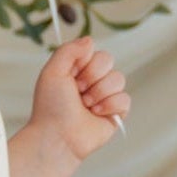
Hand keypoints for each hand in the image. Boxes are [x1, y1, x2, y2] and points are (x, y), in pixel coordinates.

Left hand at [33, 34, 128, 161]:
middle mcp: (91, 81)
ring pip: (119, 79)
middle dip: (92, 76)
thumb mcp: (52, 72)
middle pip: (108, 60)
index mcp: (76, 70)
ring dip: (99, 92)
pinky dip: (109, 106)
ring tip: (85, 106)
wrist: (58, 137)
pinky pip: (125, 98)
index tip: (71, 76)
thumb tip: (89, 39)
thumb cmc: (50, 107)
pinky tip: (96, 114)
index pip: (94, 51)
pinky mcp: (116, 112)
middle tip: (78, 91)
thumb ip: (68, 50)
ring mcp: (105, 96)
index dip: (84, 62)